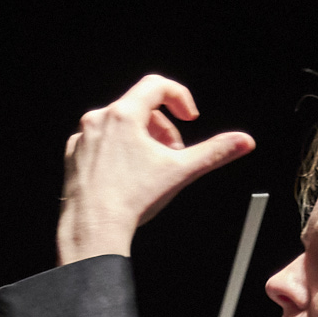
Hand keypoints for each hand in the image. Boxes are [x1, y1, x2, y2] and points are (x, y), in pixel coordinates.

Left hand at [57, 76, 254, 265]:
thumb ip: (214, 152)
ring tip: (151, 168)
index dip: (180, 98)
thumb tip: (243, 142)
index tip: (189, 118)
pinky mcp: (74, 155)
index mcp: (123, 115)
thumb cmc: (131, 201)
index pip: (157, 85)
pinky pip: (101, 143)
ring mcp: (83, 138)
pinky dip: (118, 153)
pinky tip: (126, 177)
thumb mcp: (180, 171)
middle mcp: (99, 120)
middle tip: (173, 154)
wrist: (93, 230)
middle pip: (140, 108)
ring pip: (120, 126)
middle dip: (163, 128)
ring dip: (141, 140)